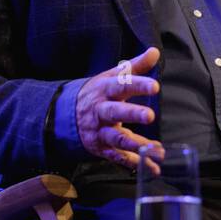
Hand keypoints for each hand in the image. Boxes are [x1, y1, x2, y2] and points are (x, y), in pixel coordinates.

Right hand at [74, 46, 162, 171]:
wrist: (64, 115)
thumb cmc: (97, 92)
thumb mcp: (111, 76)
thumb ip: (134, 66)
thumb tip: (155, 51)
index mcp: (105, 89)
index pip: (122, 84)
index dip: (138, 85)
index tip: (155, 86)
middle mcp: (101, 110)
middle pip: (116, 111)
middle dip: (132, 114)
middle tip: (150, 116)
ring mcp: (100, 130)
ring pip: (117, 138)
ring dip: (137, 145)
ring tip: (156, 150)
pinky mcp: (101, 147)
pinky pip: (118, 157)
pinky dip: (134, 163)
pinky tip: (153, 167)